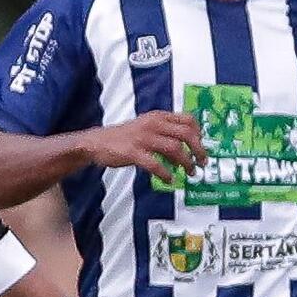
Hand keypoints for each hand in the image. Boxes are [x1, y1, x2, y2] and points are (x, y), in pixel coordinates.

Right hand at [84, 112, 208, 182]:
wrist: (95, 142)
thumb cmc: (121, 137)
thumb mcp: (145, 126)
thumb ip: (164, 131)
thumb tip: (185, 146)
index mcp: (157, 117)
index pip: (187, 120)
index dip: (198, 134)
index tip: (200, 145)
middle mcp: (153, 125)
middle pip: (186, 134)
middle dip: (198, 149)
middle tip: (201, 161)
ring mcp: (143, 138)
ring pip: (174, 149)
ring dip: (186, 162)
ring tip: (189, 172)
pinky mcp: (133, 152)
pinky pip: (155, 164)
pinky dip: (165, 173)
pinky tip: (168, 179)